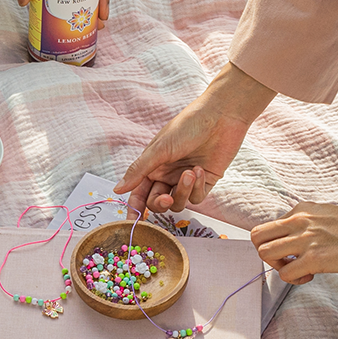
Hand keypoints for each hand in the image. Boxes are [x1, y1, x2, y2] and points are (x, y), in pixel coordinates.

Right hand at [115, 64, 276, 213]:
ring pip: (178, 202)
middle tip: (165, 198)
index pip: (140, 193)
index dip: (135, 208)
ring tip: (189, 173)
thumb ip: (138, 171)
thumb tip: (117, 190)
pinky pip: (196, 198)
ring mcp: (186, 180)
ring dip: (182, 192)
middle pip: (158, 202)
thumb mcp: (159, 149)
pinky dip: (196, 188)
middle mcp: (168, 175)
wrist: (221, 117)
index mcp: (153, 166)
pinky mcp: (205, 182)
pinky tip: (199, 169)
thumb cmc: (187, 126)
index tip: (132, 221)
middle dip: (160, 203)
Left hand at [250, 202, 337, 284]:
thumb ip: (311, 225)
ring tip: (300, 270)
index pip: (269, 227)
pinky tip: (312, 276)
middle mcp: (300, 220)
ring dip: (278, 268)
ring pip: (264, 253)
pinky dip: (294, 280)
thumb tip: (301, 242)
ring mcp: (306, 238)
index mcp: (303, 209)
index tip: (295, 253)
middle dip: (268, 255)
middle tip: (289, 263)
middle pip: (257, 237)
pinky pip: (285, 274)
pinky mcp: (316, 258)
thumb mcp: (330, 216)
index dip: (278, 245)